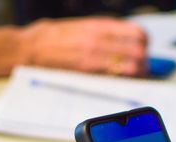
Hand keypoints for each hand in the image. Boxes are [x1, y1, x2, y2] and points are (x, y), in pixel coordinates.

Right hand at [19, 18, 147, 75]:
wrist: (30, 47)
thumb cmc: (54, 37)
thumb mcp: (83, 25)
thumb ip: (104, 31)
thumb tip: (125, 38)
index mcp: (100, 25)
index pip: (137, 33)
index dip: (145, 44)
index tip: (143, 49)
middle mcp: (100, 39)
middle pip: (139, 52)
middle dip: (144, 62)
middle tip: (141, 68)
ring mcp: (95, 56)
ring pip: (132, 67)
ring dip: (137, 74)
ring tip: (133, 78)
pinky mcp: (88, 72)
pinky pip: (116, 78)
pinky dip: (123, 81)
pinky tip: (120, 83)